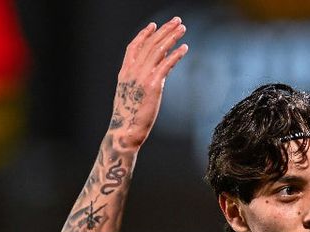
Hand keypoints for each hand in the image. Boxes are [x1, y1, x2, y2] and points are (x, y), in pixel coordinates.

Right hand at [109, 18, 187, 147]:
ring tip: (182, 28)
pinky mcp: (153, 85)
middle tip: (176, 21)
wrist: (125, 131)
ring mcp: (142, 77)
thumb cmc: (128, 118)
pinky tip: (185, 48)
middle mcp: (132, 71)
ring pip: (158, 50)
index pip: (134, 47)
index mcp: (124, 73)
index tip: (154, 25)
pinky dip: (176, 54)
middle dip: (164, 30)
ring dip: (172, 37)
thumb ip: (138, 85)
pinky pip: (166, 64)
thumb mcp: (130, 96)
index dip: (144, 34)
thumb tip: (153, 81)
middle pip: (149, 44)